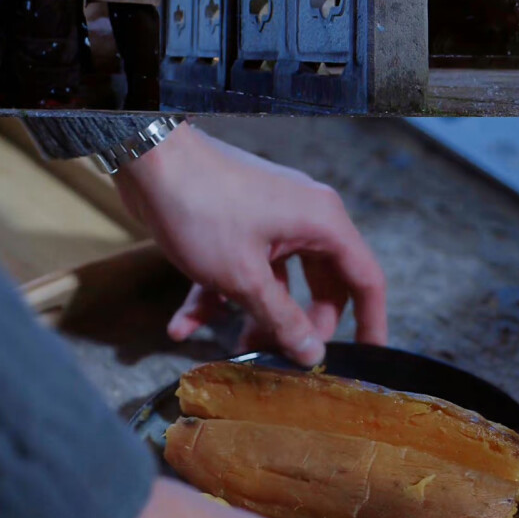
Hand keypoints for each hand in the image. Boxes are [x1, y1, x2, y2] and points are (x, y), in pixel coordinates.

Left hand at [112, 124, 387, 363]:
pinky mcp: (239, 223)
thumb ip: (282, 319)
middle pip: (321, 285)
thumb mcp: (244, 277)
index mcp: (322, 223)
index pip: (365, 279)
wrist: (147, 158)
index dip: (371, 322)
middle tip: (283, 359)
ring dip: (254, 316)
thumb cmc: (200, 207)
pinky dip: (217, 295)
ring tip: (234, 350)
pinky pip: (241, 268)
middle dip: (300, 326)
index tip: (366, 358)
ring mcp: (270, 220)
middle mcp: (304, 218)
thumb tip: (311, 353)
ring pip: (276, 282)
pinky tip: (183, 324)